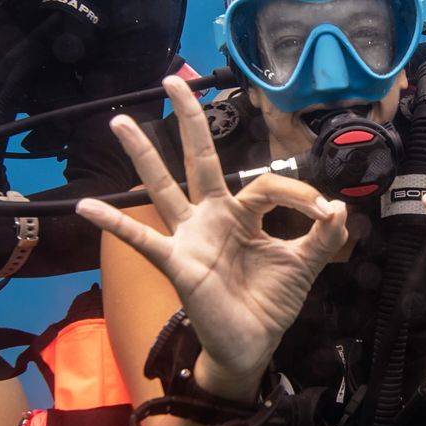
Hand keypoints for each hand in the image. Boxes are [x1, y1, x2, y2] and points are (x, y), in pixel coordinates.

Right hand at [76, 77, 347, 389]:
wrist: (253, 345)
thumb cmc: (270, 303)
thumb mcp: (304, 265)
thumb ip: (322, 236)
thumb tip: (339, 208)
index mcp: (242, 213)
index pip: (265, 184)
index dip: (298, 193)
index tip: (323, 213)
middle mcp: (211, 217)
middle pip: (198, 158)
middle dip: (189, 118)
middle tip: (173, 80)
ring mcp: (190, 237)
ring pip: (164, 187)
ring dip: (142, 154)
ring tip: (120, 120)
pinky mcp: (177, 262)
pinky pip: (141, 240)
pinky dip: (115, 223)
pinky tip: (86, 206)